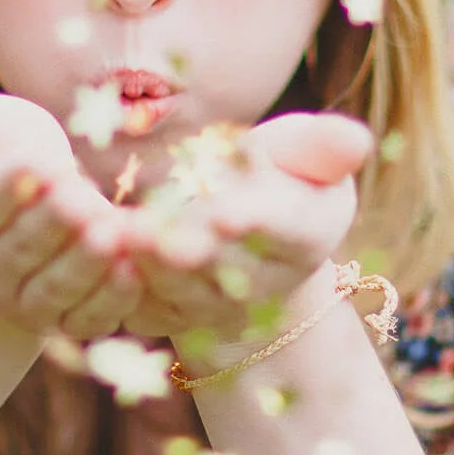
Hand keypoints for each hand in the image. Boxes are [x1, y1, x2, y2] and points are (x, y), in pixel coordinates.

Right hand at [0, 93, 146, 338]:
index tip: (39, 165)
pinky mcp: (62, 322)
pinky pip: (86, 319)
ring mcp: (21, 302)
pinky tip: (133, 271)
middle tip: (83, 197)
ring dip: (85, 262)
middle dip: (54, 222)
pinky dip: (110, 299)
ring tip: (112, 231)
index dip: (5, 186)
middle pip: (19, 249)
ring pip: (53, 289)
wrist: (17, 222)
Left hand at [113, 112, 373, 344]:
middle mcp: (265, 283)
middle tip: (155, 228)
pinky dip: (118, 279)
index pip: (284, 229)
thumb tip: (357, 140)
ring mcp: (214, 306)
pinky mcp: (166, 314)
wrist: (237, 234)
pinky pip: (140, 302)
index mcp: (307, 236)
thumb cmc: (275, 177)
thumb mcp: (302, 153)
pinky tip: (96, 247)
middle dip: (188, 247)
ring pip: (177, 286)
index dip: (256, 221)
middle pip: (225, 263)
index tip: (228, 213)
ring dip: (145, 262)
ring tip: (116, 232)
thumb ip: (322, 146)